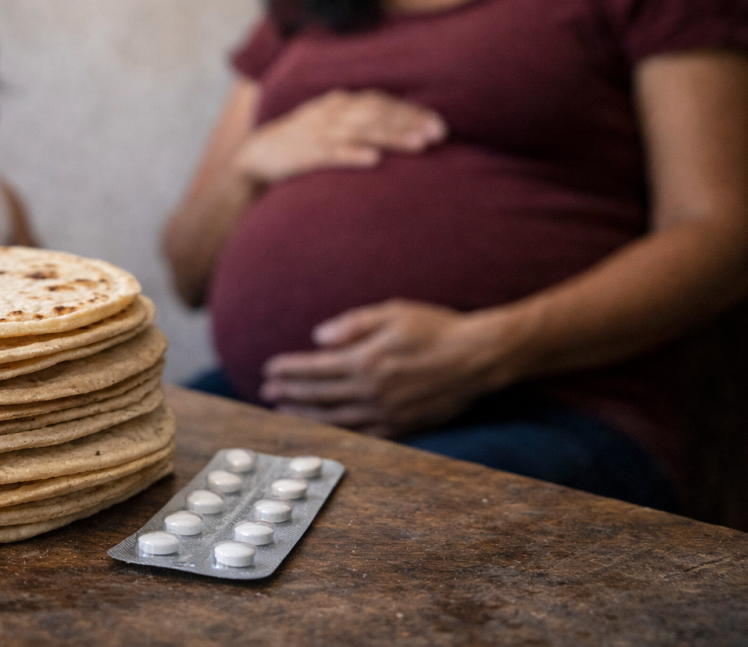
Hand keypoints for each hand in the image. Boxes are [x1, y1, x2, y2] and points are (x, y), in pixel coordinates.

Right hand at [234, 89, 445, 185]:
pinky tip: (373, 160)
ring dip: (391, 136)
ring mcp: (317, 132)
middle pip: (376, 113)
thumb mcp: (330, 127)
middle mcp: (331, 113)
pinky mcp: (304, 154)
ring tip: (418, 144)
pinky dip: (353, 155)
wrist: (255, 158)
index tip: (438, 124)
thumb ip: (358, 124)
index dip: (410, 111)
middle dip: (409, 122)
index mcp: (339, 104)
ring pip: (361, 130)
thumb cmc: (300, 145)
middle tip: (438, 133)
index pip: (380, 102)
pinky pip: (332, 153)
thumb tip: (397, 131)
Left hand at [260, 301, 514, 437]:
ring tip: (284, 410)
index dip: (289, 369)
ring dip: (305, 415)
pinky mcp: (402, 426)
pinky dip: (337, 431)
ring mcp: (387, 413)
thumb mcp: (393, 313)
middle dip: (289, 392)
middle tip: (267, 391)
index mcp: (366, 361)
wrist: (480, 357)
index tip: (269, 368)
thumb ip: (352, 325)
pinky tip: (324, 427)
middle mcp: (372, 391)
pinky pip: (362, 434)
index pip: (315, 368)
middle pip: (319, 395)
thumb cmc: (436, 328)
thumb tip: (318, 339)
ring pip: (335, 418)